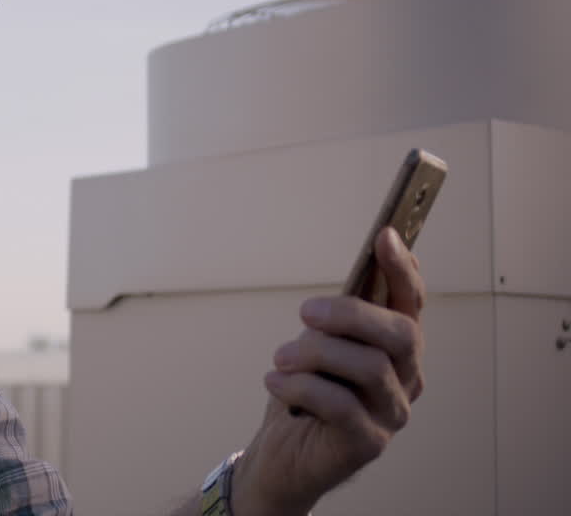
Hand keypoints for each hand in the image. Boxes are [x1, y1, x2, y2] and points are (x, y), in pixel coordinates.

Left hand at [232, 227, 425, 515]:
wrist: (284, 454)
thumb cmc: (305, 392)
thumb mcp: (318, 343)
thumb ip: (338, 316)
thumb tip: (353, 271)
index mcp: (396, 347)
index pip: (412, 302)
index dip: (403, 268)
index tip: (384, 235)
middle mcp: (406, 378)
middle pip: (399, 333)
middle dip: (351, 314)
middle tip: (305, 312)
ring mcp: (392, 413)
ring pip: (368, 366)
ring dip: (314, 353)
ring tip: (280, 358)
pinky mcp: (368, 442)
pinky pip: (339, 404)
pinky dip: (300, 387)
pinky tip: (276, 382)